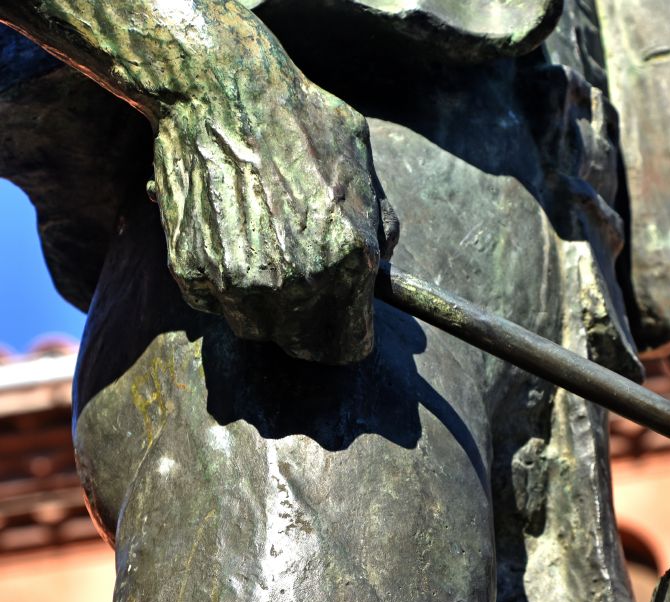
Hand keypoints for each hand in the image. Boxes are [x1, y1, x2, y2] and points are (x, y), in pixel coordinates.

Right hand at [151, 75, 397, 363]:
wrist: (219, 91)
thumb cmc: (299, 121)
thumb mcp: (361, 167)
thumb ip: (379, 228)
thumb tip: (383, 268)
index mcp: (346, 261)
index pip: (350, 346)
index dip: (351, 336)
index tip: (346, 324)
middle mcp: (294, 283)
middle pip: (302, 347)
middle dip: (310, 327)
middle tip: (307, 294)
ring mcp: (238, 282)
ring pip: (254, 327)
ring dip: (263, 307)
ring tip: (264, 254)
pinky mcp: (190, 272)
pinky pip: (212, 303)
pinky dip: (221, 284)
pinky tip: (228, 238)